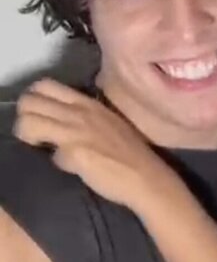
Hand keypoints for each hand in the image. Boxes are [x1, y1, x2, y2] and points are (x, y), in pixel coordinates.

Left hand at [13, 78, 173, 212]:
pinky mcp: (75, 153)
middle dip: (25, 117)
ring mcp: (75, 131)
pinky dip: (57, 161)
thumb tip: (64, 122)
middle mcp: (78, 112)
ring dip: (29, 136)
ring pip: (27, 124)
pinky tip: (70, 166)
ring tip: (41, 147)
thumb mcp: (107, 121)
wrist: (146, 176)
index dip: (34, 100)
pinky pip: (51, 155)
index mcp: (86, 102)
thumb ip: (85, 116)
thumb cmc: (129, 151)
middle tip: (36, 133)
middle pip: (28, 101)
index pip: (44, 85)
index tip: (41, 116)